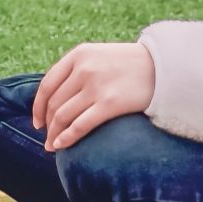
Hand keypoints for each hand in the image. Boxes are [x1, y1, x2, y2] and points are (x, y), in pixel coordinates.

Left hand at [31, 42, 155, 151]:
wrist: (164, 67)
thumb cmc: (131, 64)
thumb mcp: (100, 56)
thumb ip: (78, 70)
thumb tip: (56, 98)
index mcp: (78, 55)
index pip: (47, 85)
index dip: (38, 106)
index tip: (38, 122)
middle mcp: (83, 69)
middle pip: (54, 103)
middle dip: (48, 124)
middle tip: (47, 137)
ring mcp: (95, 86)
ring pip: (63, 116)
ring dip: (54, 135)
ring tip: (53, 146)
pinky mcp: (109, 104)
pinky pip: (79, 125)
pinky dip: (67, 138)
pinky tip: (62, 146)